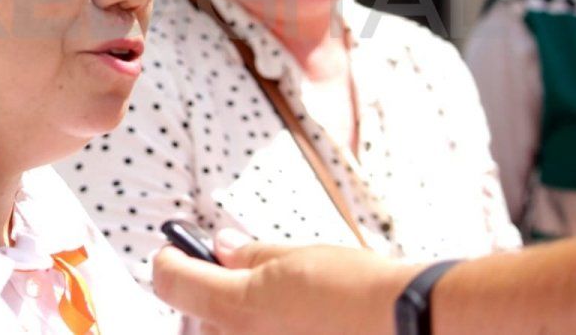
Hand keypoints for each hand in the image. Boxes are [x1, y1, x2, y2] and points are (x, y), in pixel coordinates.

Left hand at [152, 228, 418, 334]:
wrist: (405, 325)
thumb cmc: (356, 289)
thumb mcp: (296, 257)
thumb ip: (249, 256)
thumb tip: (220, 248)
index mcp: (235, 308)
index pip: (170, 282)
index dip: (170, 259)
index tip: (176, 249)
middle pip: (201, 318)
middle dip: (216, 295)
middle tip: (249, 278)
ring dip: (245, 321)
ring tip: (289, 307)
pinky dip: (270, 331)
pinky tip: (301, 321)